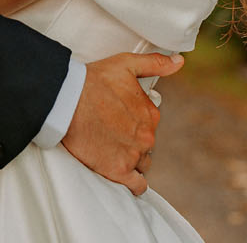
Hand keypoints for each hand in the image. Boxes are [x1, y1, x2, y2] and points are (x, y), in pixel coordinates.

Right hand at [60, 51, 184, 195]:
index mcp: (150, 114)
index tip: (119, 120)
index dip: (134, 123)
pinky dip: (132, 183)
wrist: (67, 99)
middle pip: (145, 146)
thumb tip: (178, 62)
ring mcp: (133, 155)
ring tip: (112, 151)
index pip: (149, 126)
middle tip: (111, 135)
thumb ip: (156, 64)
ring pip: (141, 164)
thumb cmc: (93, 81)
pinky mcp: (118, 170)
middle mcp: (146, 136)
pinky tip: (122, 174)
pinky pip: (136, 185)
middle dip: (132, 142)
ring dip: (130, 160)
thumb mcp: (127, 64)